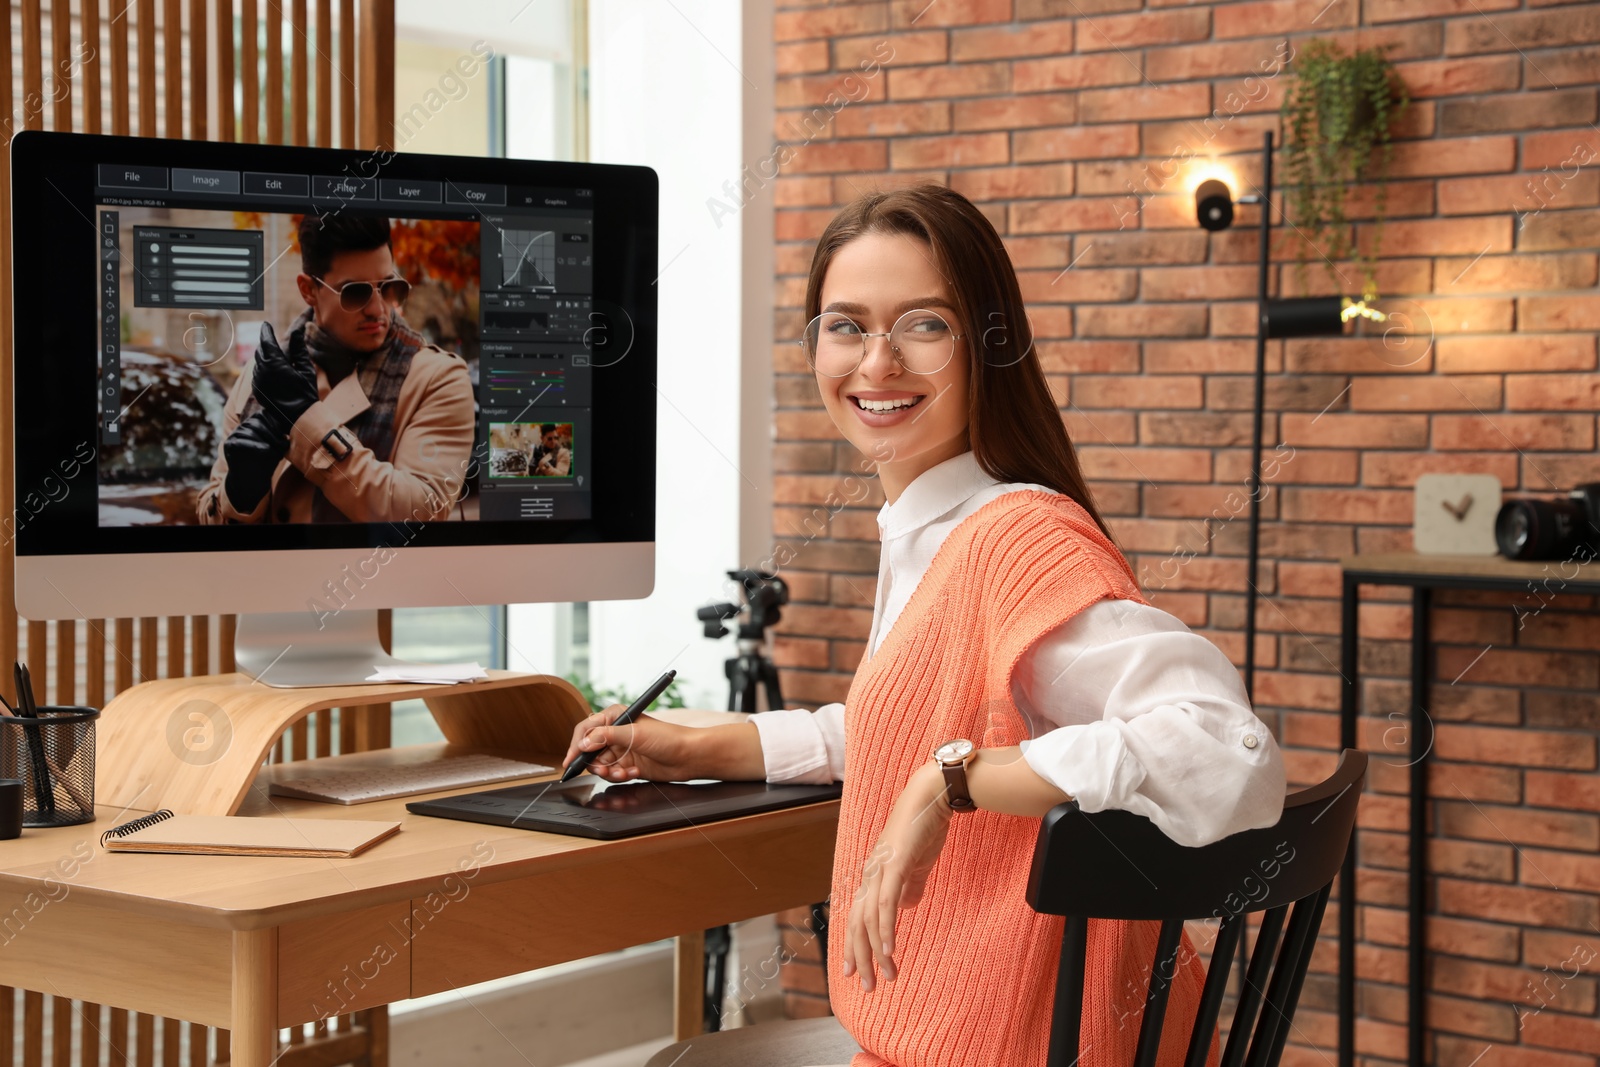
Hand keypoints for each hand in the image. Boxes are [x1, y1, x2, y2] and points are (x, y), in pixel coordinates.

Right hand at [222, 411, 288, 512]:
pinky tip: (267, 453)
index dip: (276, 422)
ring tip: (276, 451)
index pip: (263, 414)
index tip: (285, 434)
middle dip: (273, 433)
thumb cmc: (266, 462)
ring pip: (253, 430)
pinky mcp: (230, 445)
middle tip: (281, 444)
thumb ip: (279, 434)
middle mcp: (241, 428)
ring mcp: (234, 436)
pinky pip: (247, 442)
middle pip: (258, 421)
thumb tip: (290, 421)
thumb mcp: (275, 446)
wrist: (251, 483)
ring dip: (268, 440)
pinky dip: (260, 447)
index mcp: (251, 425)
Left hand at [250, 321, 318, 434]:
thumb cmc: (306, 393)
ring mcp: (258, 380)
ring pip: (258, 362)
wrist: (298, 418)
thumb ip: (299, 349)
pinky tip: (272, 371)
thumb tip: (297, 331)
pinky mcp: (257, 389)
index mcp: (275, 363)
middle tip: (270, 337)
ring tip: (272, 354)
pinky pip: (258, 373)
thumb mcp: (306, 369)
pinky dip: (263, 368)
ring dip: (264, 356)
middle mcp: (263, 370)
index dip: (266, 331)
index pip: (266, 340)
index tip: (266, 324)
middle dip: (265, 343)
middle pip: (260, 350)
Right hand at [562, 706, 705, 781]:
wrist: (689, 756)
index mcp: (615, 717)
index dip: (576, 744)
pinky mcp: (627, 764)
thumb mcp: (635, 734)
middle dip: (595, 763)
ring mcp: (622, 749)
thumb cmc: (668, 738)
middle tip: (604, 770)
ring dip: (609, 771)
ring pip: (601, 765)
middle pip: (590, 750)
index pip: (586, 729)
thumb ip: (606, 737)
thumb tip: (583, 742)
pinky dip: (619, 776)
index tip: (572, 759)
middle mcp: (616, 732)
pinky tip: (633, 773)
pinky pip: (613, 774)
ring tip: (623, 772)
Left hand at [842, 763, 953, 991]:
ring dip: (875, 952)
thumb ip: (910, 886)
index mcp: (873, 875)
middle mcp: (870, 874)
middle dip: (860, 958)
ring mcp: (879, 869)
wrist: (932, 797)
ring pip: (868, 919)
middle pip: (856, 924)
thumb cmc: (923, 827)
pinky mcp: (893, 864)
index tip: (854, 972)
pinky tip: (888, 950)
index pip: (856, 917)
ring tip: (885, 976)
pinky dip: (885, 929)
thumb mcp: (916, 864)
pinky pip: (886, 904)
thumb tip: (906, 907)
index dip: (853, 946)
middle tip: (867, 987)